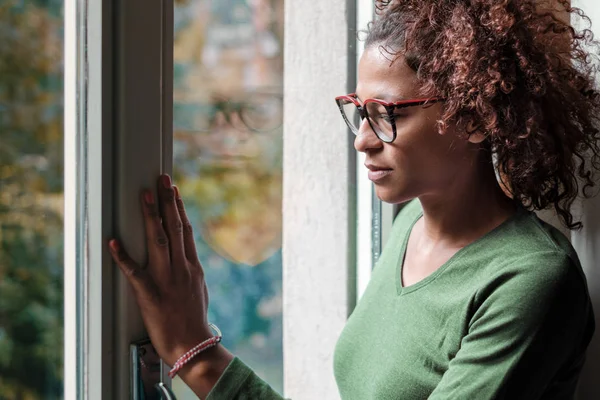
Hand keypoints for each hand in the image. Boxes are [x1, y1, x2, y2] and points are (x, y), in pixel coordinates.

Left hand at [109, 174, 212, 366]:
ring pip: (160, 241)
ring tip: (146, 195)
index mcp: (193, 267)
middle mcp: (182, 268)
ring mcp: (167, 280)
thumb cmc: (195, 321)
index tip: (174, 190)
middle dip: (168, 201)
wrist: (193, 346)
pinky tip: (113, 240)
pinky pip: (134, 272)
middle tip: (162, 180)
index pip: (186, 231)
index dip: (179, 208)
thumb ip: (192, 271)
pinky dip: (122, 255)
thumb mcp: (199, 290)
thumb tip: (187, 258)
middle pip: (175, 228)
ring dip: (152, 216)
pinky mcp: (150, 294)